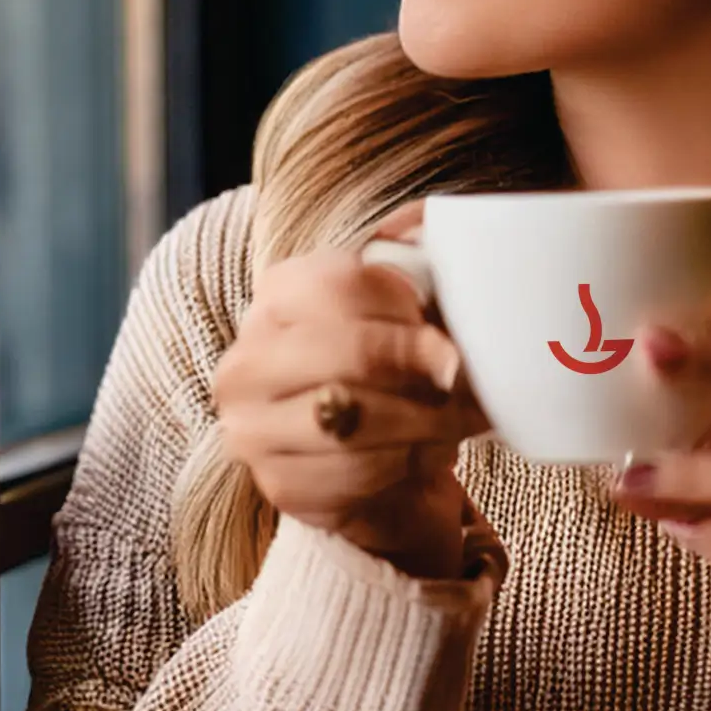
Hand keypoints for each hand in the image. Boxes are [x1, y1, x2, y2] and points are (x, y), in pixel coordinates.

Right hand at [210, 198, 490, 580]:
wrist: (379, 455)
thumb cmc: (397, 366)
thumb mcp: (409, 302)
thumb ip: (417, 253)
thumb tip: (428, 225)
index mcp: (277, 295)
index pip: (343, 283)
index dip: (407, 305)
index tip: (443, 325)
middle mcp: (248, 359)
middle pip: (350, 352)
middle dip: (421, 367)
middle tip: (461, 376)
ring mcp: (252, 428)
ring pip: (354, 420)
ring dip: (425, 420)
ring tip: (458, 416)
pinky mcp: (278, 485)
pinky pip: (356, 474)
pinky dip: (409, 462)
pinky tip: (429, 451)